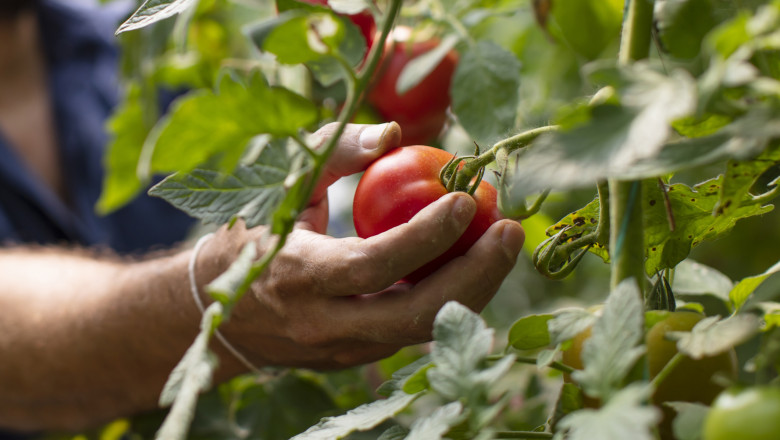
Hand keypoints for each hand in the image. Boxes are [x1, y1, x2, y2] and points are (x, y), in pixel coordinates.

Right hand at [202, 122, 524, 371]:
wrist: (212, 313)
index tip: (467, 199)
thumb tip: (394, 134)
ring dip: (472, 291)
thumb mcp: (282, 185)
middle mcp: (321, 323)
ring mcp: (341, 349)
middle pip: (413, 314)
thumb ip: (335, 153)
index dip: (425, 235)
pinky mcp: (354, 359)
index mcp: (297, 276)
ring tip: (501, 246)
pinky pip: (411, 333)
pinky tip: (469, 266)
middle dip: (475, 276)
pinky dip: (447, 301)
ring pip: (422, 331)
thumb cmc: (250, 236)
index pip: (372, 265)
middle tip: (511, 231)